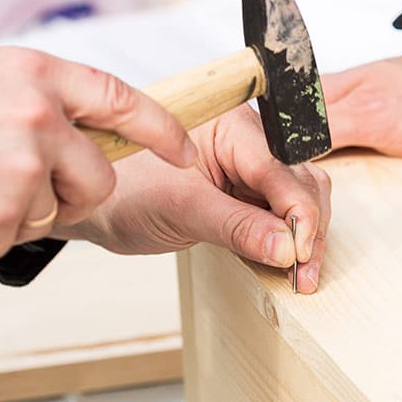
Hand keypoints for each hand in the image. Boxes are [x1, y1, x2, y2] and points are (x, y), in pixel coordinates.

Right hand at [0, 45, 194, 261]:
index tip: (185, 153)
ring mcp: (19, 175)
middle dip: (78, 189)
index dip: (163, 130)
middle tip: (28, 180)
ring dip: (26, 208)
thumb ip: (44, 93)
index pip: (125, 102)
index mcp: (39, 78)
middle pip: (101, 178)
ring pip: (59, 211)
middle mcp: (38, 123)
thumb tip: (93, 117)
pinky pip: (18, 237)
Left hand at [56, 104, 331, 293]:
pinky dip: (288, 241)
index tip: (301, 253)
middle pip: (301, 181)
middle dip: (309, 228)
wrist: (92, 206)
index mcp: (231, 124)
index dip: (298, 212)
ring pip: (299, 199)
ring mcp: (250, 168)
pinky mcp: (246, 194)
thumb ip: (237, 226)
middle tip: (305, 273)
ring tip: (301, 276)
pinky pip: (280, 215)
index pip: (280, 169)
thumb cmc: (122, 191)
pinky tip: (289, 266)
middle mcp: (249, 140)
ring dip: (305, 238)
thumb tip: (287, 248)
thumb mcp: (180, 209)